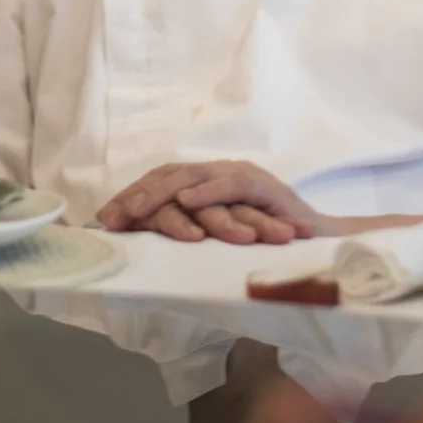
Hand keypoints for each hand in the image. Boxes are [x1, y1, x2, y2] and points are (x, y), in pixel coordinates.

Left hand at [96, 161, 326, 243]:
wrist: (318, 239)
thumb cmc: (267, 241)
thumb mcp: (222, 236)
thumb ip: (193, 233)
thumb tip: (145, 249)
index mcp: (208, 182)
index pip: (163, 182)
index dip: (132, 197)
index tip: (104, 219)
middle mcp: (220, 172)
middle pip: (170, 175)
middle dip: (137, 195)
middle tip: (111, 217)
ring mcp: (241, 175)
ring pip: (194, 176)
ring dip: (163, 193)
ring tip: (136, 210)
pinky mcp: (263, 186)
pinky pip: (232, 185)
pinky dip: (208, 192)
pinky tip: (187, 202)